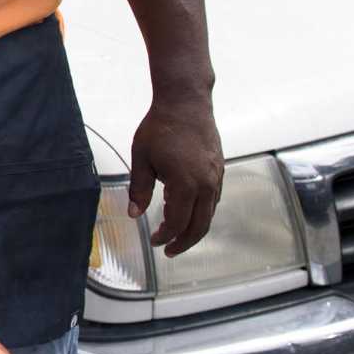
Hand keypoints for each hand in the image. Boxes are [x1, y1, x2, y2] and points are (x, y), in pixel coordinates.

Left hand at [126, 94, 223, 257]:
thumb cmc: (160, 127)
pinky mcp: (219, 169)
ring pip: (210, 214)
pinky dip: (203, 212)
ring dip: (195, 229)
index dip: (166, 237)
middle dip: (184, 242)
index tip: (154, 242)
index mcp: (185, 185)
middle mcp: (206, 184)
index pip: (178, 223)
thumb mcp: (141, 159)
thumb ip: (138, 189)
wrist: (186, 102)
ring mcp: (216, 177)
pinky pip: (214, 199)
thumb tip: (134, 215)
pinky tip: (190, 212)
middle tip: (170, 251)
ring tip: (179, 235)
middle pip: (200, 226)